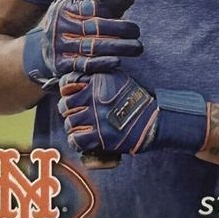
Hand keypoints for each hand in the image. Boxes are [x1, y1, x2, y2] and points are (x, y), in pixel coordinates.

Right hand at [22, 0, 141, 89]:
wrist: (48, 48)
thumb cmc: (76, 23)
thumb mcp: (86, 7)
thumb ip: (108, 1)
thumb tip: (128, 0)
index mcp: (65, 7)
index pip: (92, 8)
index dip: (111, 13)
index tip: (125, 17)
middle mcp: (59, 25)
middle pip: (95, 27)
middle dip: (121, 29)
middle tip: (137, 32)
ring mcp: (58, 46)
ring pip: (93, 47)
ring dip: (119, 48)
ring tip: (136, 47)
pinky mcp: (60, 65)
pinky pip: (84, 65)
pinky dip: (102, 63)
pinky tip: (117, 61)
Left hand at [58, 69, 208, 155]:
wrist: (152, 121)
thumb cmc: (134, 99)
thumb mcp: (118, 78)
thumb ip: (97, 76)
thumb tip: (74, 80)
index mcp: (98, 80)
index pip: (67, 82)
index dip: (65, 91)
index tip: (71, 96)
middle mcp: (95, 96)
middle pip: (66, 105)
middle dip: (68, 111)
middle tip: (75, 114)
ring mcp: (97, 117)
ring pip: (69, 123)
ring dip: (73, 127)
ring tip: (81, 127)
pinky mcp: (100, 136)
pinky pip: (76, 140)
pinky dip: (76, 141)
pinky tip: (81, 140)